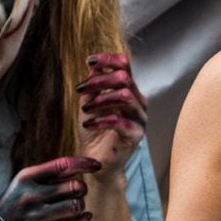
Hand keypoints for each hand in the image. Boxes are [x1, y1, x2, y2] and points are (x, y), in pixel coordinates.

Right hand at [0, 157, 99, 220]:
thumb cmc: (13, 204)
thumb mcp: (23, 183)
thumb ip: (48, 175)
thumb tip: (81, 166)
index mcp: (26, 177)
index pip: (63, 164)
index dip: (84, 163)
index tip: (96, 165)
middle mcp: (31, 194)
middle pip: (74, 185)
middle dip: (81, 188)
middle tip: (78, 191)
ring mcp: (35, 215)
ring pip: (76, 205)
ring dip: (81, 206)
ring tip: (77, 206)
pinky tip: (85, 218)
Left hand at [77, 53, 147, 179]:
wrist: (96, 161)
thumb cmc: (94, 132)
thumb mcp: (89, 104)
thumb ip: (94, 86)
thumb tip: (94, 65)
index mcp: (129, 91)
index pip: (126, 66)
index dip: (109, 59)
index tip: (90, 60)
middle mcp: (138, 102)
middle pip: (124, 78)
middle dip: (99, 80)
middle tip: (81, 89)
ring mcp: (140, 118)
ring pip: (125, 95)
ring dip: (101, 99)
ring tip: (85, 109)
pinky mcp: (136, 135)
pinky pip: (120, 120)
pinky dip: (101, 120)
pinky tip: (88, 125)